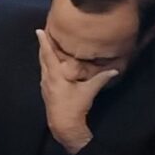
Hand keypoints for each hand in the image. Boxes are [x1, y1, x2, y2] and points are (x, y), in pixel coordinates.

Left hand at [37, 29, 117, 152]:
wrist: (63, 124)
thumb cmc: (75, 106)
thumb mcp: (89, 91)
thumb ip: (101, 79)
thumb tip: (114, 70)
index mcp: (55, 75)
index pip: (48, 55)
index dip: (44, 42)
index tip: (39, 30)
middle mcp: (47, 78)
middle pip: (42, 58)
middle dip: (43, 45)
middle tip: (43, 33)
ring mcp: (44, 84)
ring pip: (42, 65)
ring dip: (44, 54)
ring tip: (46, 44)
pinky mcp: (46, 90)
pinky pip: (44, 72)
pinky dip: (46, 64)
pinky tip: (50, 63)